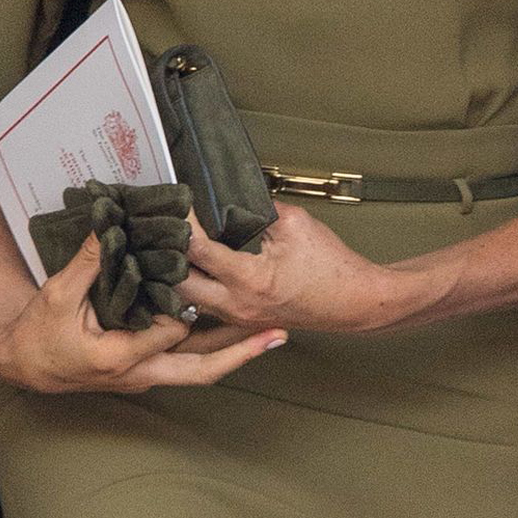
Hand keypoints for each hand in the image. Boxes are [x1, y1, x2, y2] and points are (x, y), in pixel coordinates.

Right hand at [0, 232, 285, 393]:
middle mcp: (140, 374)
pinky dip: (215, 349)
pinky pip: (189, 362)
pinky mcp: (148, 369)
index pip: (168, 332)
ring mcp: (147, 375)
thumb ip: (87, 263)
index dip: (190, 305)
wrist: (26, 362)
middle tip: (275, 334)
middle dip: (241, 352)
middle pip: (201, 369)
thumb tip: (110, 226)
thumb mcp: (56, 295)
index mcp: (118, 358)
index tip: (213, 277)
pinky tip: (236, 331)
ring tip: (272, 334)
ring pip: (200, 369)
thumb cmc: (40, 332)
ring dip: (235, 352)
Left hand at [178, 204, 414, 333]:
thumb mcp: (294, 223)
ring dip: (178, 273)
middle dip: (168, 254)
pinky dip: (193, 287)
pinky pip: (205, 307)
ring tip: (172, 245)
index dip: (183, 222)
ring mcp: (238, 317)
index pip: (199, 250)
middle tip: (164, 226)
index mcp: (249, 280)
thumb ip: (257, 209)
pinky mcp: (243, 320)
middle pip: (180, 283)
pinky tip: (190, 269)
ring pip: (188, 300)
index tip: (178, 203)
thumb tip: (231, 197)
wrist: (353, 300)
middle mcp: (237, 304)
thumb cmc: (331, 266)